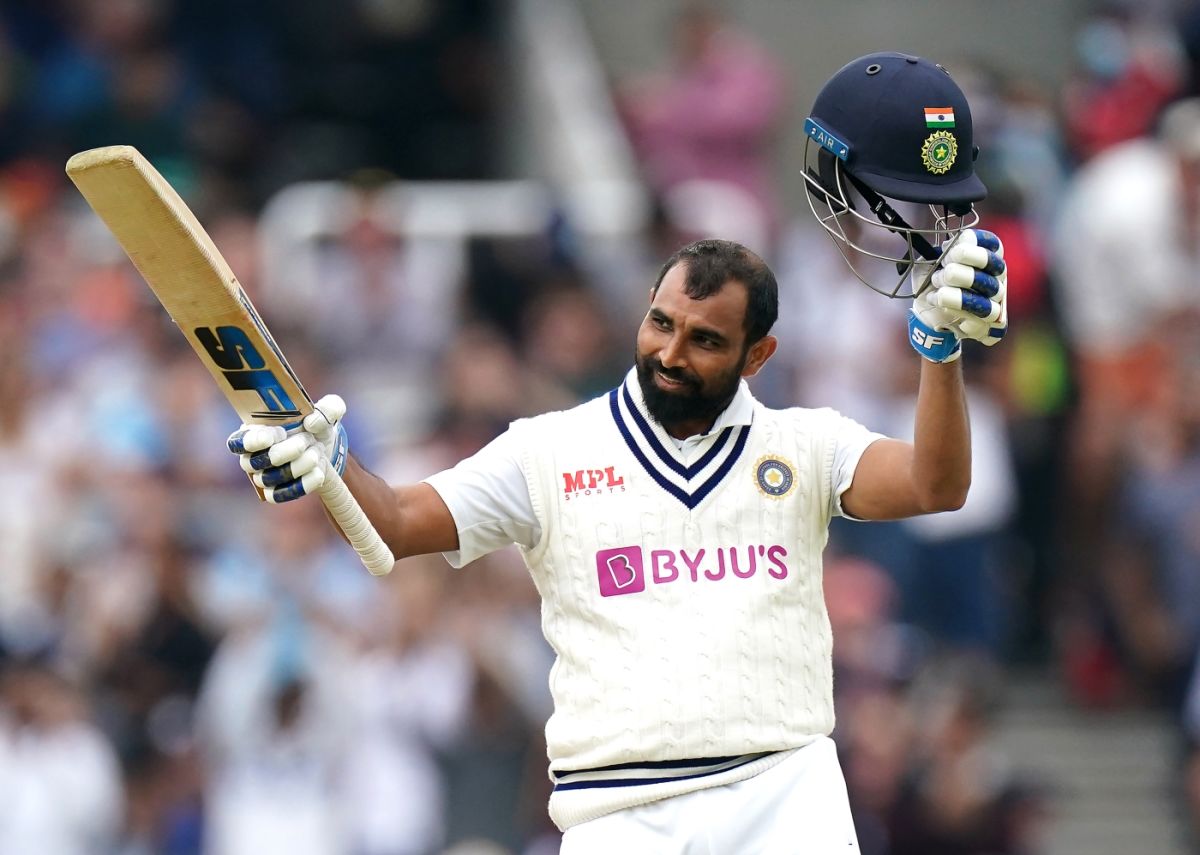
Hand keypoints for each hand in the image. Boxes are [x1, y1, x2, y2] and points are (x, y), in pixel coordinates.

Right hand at [226, 394, 348, 502]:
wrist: (327, 446)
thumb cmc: (317, 423)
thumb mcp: (329, 409)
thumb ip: (327, 409)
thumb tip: (312, 423)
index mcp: (255, 430)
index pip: (238, 441)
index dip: (253, 440)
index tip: (276, 434)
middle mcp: (252, 455)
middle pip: (254, 462)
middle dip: (284, 451)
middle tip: (306, 440)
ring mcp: (262, 475)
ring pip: (269, 478)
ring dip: (298, 466)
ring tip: (316, 453)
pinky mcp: (275, 492)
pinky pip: (280, 495)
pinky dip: (302, 484)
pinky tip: (318, 472)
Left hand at [907, 229, 1007, 362]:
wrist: (926, 313)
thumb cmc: (932, 283)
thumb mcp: (929, 262)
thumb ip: (938, 251)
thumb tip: (948, 245)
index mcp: (985, 258)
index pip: (992, 243)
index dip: (972, 242)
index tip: (949, 248)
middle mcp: (996, 277)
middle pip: (995, 264)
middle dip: (966, 260)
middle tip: (944, 266)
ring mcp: (994, 301)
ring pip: (990, 289)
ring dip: (959, 282)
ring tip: (937, 283)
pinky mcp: (986, 322)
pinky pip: (979, 312)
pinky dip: (955, 303)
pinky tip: (938, 299)